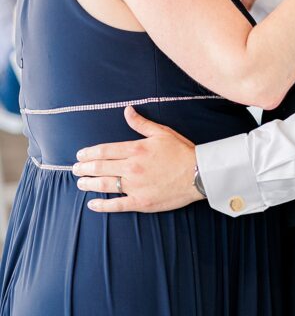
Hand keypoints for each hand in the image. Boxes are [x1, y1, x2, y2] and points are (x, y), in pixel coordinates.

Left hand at [73, 106, 203, 212]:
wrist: (199, 174)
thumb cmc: (182, 151)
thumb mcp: (163, 132)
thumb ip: (141, 123)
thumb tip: (127, 111)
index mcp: (136, 149)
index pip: (104, 150)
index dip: (89, 153)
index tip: (80, 155)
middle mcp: (131, 168)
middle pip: (100, 167)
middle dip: (84, 168)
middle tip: (75, 169)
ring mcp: (135, 186)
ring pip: (104, 185)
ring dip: (88, 184)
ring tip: (80, 183)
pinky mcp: (140, 201)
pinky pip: (116, 205)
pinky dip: (101, 205)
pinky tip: (92, 204)